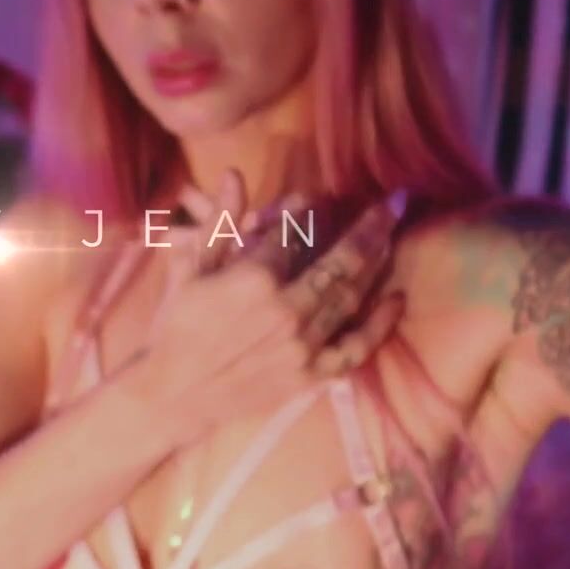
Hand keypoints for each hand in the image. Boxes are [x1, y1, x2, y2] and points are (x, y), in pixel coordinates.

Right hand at [123, 169, 406, 448]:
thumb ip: (220, 221)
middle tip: (392, 203)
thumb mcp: (190, 267)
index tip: (316, 197)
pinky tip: (397, 299)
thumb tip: (236, 174)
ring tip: (392, 235)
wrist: (172, 393)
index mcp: (255, 279)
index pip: (295, 233)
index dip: (308, 210)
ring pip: (352, 296)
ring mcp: (304, 345)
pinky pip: (356, 348)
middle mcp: (288, 309)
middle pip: (341, 261)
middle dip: (370, 227)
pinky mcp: (310, 374)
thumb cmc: (175, 326)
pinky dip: (380, 324)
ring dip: (377, 262)